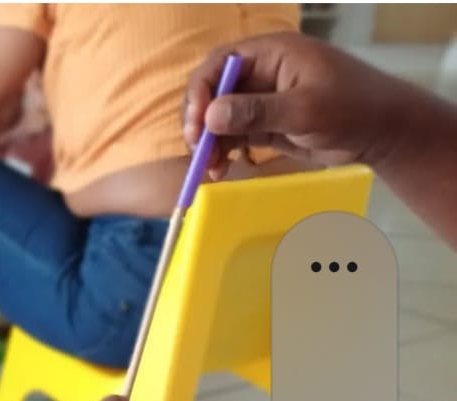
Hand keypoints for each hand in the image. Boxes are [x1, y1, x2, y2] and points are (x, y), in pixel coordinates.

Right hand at [183, 32, 405, 178]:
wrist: (381, 130)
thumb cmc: (351, 109)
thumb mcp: (304, 110)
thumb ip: (257, 111)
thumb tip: (210, 116)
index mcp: (272, 53)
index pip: (220, 64)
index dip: (201, 92)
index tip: (196, 125)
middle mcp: (262, 72)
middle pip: (214, 91)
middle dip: (200, 122)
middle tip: (200, 153)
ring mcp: (262, 99)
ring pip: (219, 117)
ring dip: (209, 143)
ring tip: (210, 170)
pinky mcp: (265, 123)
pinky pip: (233, 135)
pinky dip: (222, 152)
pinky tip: (219, 170)